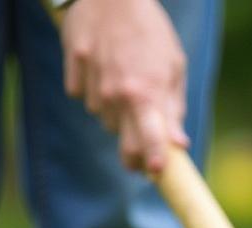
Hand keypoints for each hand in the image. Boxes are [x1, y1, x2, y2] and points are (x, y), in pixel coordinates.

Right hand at [61, 0, 188, 174]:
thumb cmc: (150, 29)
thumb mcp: (173, 66)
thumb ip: (173, 109)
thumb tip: (178, 145)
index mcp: (146, 95)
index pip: (149, 144)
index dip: (153, 164)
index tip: (156, 174)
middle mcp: (117, 95)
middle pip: (124, 145)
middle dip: (135, 152)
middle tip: (144, 150)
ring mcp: (92, 83)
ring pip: (104, 119)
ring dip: (115, 113)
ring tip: (124, 82)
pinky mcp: (73, 69)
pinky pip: (82, 96)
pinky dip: (92, 90)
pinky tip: (102, 68)